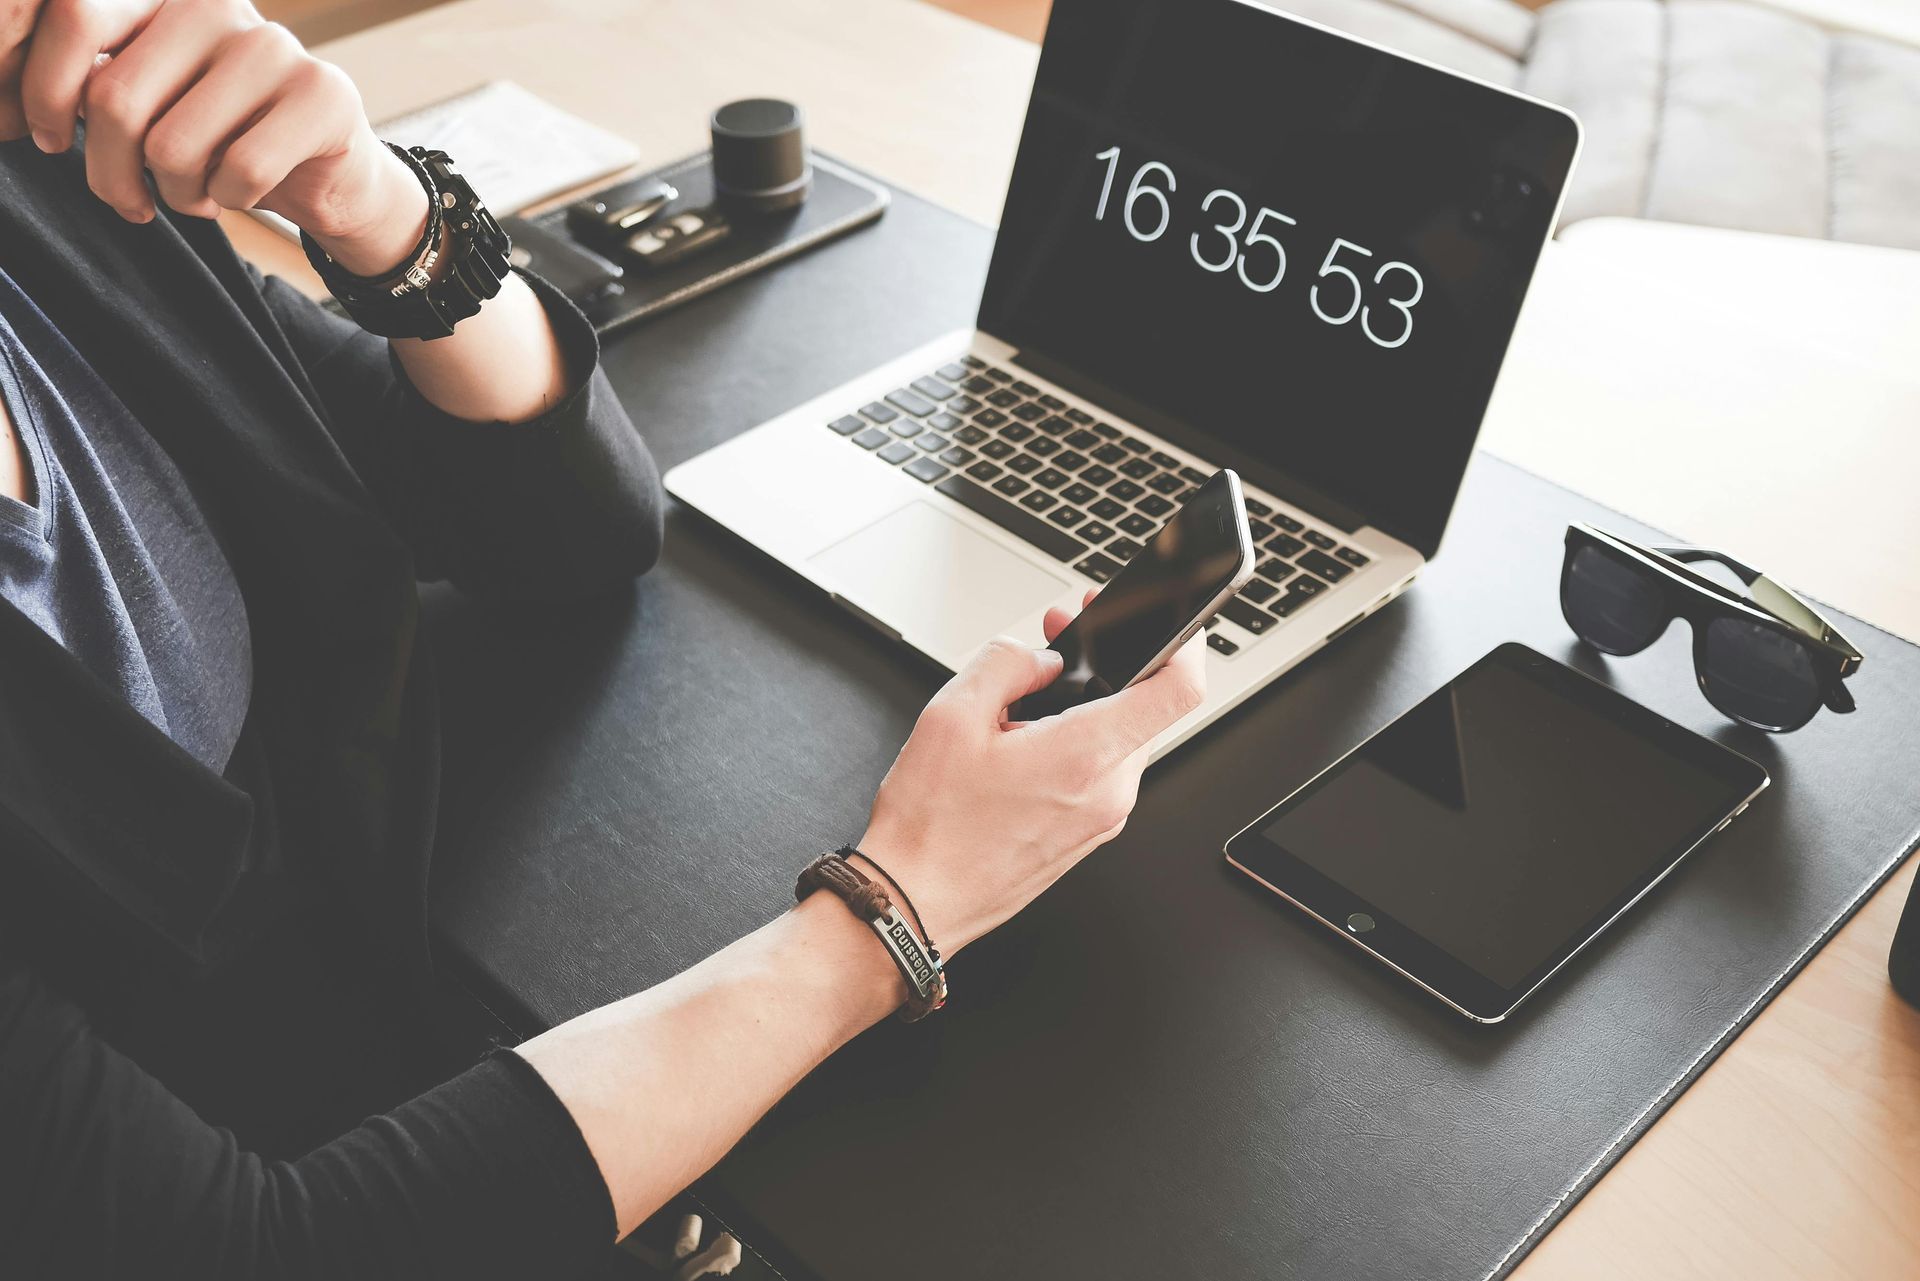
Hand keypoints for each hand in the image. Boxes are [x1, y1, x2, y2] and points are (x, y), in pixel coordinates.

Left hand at [0, 0, 425, 272]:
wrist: (331, 175)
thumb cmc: (222, 141)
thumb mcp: (147, 102)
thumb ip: (94, 84)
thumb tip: (6, 107)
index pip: (75, 17)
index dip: (40, 90)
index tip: (46, 139)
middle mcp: (214, 5)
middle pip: (116, 98)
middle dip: (110, 172)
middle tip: (129, 200)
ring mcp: (273, 46)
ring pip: (174, 145)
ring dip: (176, 194)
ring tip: (195, 193)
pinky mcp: (323, 94)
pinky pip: (240, 170)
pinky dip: (227, 201)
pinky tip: (236, 194)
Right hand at [858, 592, 1206, 953]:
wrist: (914, 902)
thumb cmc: (930, 827)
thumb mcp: (951, 715)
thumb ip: (1006, 663)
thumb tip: (1041, 658)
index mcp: (1085, 757)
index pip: (1178, 690)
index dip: (1183, 642)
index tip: (1168, 622)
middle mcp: (1108, 793)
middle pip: (1144, 708)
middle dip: (1105, 665)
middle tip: (1057, 640)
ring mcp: (1101, 820)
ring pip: (1119, 739)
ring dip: (1085, 706)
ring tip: (1021, 703)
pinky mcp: (1086, 835)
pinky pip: (1100, 773)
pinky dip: (1075, 744)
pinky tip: (1023, 743)